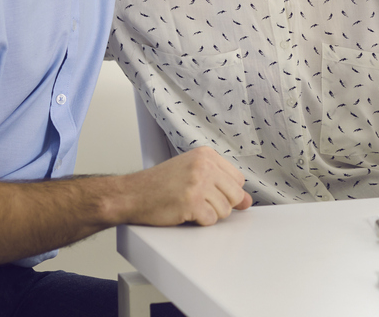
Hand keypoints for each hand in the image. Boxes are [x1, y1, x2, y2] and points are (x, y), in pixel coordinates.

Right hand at [118, 147, 252, 225]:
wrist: (130, 194)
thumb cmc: (158, 185)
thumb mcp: (192, 173)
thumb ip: (220, 184)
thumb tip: (247, 201)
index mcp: (206, 155)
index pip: (238, 179)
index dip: (227, 192)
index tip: (213, 195)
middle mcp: (204, 166)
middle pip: (235, 195)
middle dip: (220, 205)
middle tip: (199, 203)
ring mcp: (198, 183)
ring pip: (225, 210)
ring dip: (208, 215)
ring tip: (189, 206)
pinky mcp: (191, 202)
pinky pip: (210, 220)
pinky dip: (198, 222)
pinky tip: (184, 213)